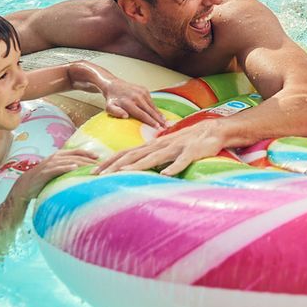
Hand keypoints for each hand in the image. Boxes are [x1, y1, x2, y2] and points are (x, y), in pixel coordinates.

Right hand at [14, 148, 99, 197]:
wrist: (26, 186)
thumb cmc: (43, 179)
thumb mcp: (57, 171)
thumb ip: (67, 168)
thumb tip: (83, 171)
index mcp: (59, 155)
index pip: (76, 151)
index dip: (88, 153)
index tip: (99, 157)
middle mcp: (55, 157)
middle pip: (75, 156)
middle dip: (88, 159)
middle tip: (99, 164)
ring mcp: (50, 164)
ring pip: (68, 161)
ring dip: (81, 163)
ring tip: (91, 166)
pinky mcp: (45, 172)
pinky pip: (57, 168)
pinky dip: (66, 167)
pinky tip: (74, 168)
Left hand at [97, 75, 167, 127]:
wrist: (113, 85)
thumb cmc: (112, 99)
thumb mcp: (109, 107)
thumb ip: (116, 112)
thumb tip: (126, 116)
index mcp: (129, 103)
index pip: (142, 114)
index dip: (150, 121)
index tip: (157, 127)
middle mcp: (137, 97)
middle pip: (150, 111)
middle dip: (158, 119)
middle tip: (165, 126)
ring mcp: (142, 92)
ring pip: (152, 106)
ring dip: (159, 114)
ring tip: (165, 122)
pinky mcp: (145, 90)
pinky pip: (151, 101)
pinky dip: (156, 108)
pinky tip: (159, 114)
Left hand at [99, 124, 231, 176]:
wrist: (213, 130)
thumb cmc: (187, 142)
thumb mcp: (165, 150)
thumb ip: (151, 157)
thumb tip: (135, 168)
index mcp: (152, 146)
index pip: (125, 153)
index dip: (109, 162)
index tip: (93, 172)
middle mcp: (159, 145)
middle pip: (133, 156)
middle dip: (114, 166)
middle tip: (97, 176)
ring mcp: (175, 148)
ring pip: (153, 158)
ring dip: (137, 166)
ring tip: (122, 174)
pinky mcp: (191, 152)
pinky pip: (181, 161)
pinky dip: (173, 167)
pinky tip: (166, 174)